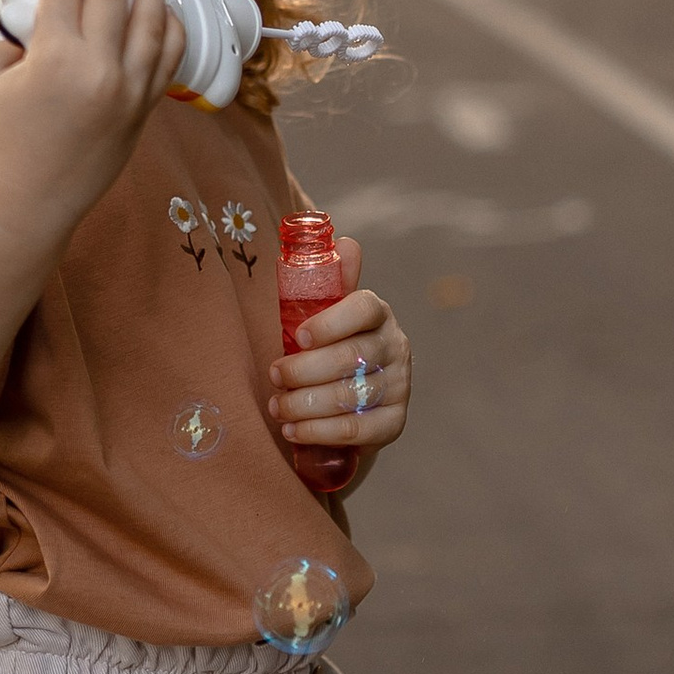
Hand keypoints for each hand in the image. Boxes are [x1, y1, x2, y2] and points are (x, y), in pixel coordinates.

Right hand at [0, 0, 185, 258]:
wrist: (27, 201)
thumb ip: (4, 38)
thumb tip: (30, 18)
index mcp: (55, 55)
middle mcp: (99, 68)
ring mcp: (128, 90)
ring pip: (152, 21)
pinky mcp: (143, 109)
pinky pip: (168, 58)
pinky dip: (170, 28)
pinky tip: (164, 12)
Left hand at [268, 234, 409, 462]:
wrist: (351, 400)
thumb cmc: (329, 346)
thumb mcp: (326, 314)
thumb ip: (330, 282)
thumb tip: (345, 242)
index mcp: (378, 313)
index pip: (364, 308)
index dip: (331, 322)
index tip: (297, 337)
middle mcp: (395, 347)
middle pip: (352, 357)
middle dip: (305, 370)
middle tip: (274, 376)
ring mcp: (399, 386)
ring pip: (351, 396)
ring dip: (306, 404)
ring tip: (277, 407)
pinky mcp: (394, 423)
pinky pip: (357, 431)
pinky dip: (320, 432)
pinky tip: (293, 431)